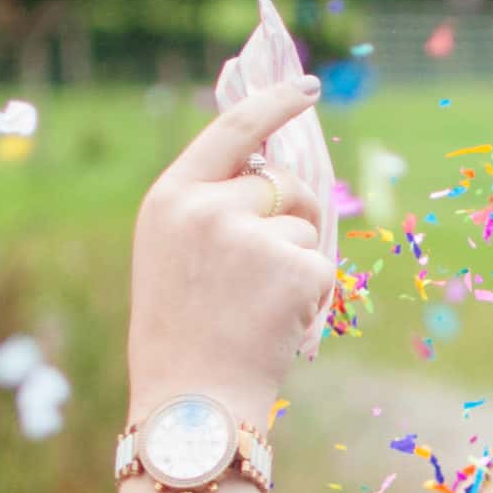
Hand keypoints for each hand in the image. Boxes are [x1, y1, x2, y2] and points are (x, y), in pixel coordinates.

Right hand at [127, 77, 331, 433]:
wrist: (191, 406)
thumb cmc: (184, 334)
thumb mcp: (177, 253)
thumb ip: (214, 205)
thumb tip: (279, 171)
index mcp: (170, 198)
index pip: (232, 129)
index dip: (274, 104)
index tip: (307, 86)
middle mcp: (207, 207)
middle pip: (283, 183)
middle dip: (290, 216)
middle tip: (259, 275)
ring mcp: (251, 235)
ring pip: (304, 228)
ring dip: (295, 264)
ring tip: (254, 308)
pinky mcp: (293, 266)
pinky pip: (321, 266)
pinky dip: (311, 295)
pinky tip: (275, 324)